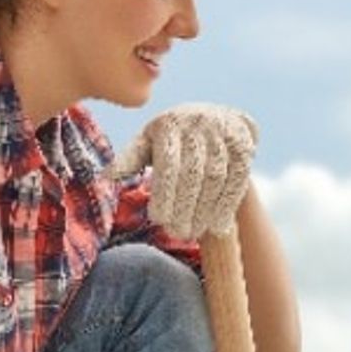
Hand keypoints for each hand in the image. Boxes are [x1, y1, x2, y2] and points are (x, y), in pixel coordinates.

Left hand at [108, 103, 258, 238]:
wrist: (214, 118)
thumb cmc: (171, 140)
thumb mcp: (148, 143)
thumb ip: (130, 159)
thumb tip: (106, 176)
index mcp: (169, 123)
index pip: (168, 163)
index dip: (165, 193)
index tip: (158, 220)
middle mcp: (198, 122)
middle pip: (194, 171)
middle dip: (185, 206)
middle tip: (178, 233)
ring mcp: (223, 130)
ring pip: (217, 176)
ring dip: (206, 208)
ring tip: (195, 232)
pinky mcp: (244, 141)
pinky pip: (238, 176)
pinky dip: (228, 202)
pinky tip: (218, 225)